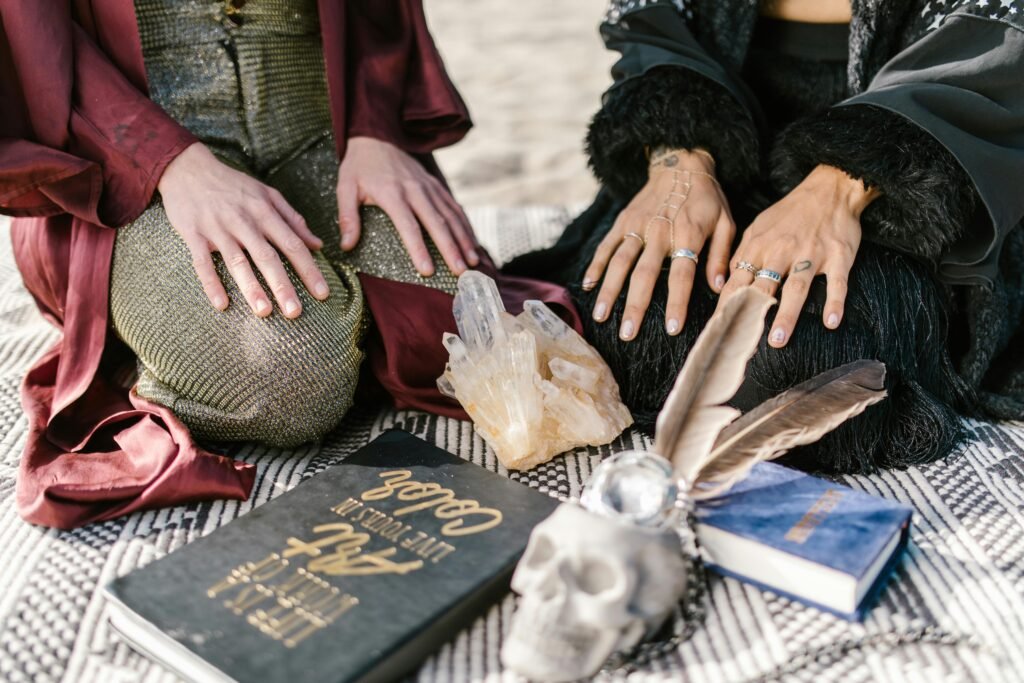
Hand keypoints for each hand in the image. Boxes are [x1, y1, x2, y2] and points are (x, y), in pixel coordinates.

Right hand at [158, 143, 328, 318]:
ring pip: (237, 262)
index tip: (322, 293)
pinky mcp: (193, 234)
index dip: (308, 270)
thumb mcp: (267, 194)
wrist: (188, 168)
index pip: (292, 244)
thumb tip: (317, 245)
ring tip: (264, 313)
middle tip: (295, 312)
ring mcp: (217, 228)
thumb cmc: (233, 184)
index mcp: (265, 211)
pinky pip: (202, 262)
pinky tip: (222, 305)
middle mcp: (243, 221)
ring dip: (251, 288)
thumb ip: (293, 219)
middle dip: (283, 286)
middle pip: (267, 257)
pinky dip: (211, 283)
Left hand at [337, 137, 477, 276]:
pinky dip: (465, 226)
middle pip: (437, 223)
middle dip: (450, 249)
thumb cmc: (360, 168)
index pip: (408, 225)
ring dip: (463, 240)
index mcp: (392, 193)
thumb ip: (347, 217)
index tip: (427, 270)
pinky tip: (472, 243)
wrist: (377, 137)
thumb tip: (347, 246)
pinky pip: (455, 208)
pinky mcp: (436, 186)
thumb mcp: (345, 188)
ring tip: (471, 263)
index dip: (418, 248)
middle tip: (459, 272)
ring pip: (451, 216)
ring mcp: (429, 187)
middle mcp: (415, 190)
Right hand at [583, 148, 734, 339]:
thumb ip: (721, 255)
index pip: (682, 275)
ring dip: (609, 291)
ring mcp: (638, 225)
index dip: (677, 303)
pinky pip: (607, 245)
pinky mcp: (623, 220)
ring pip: (620, 262)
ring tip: (601, 317)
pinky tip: (589, 286)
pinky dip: (596, 265)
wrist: (681, 161)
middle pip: (644, 274)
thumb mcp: (726, 222)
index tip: (672, 330)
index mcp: (688, 234)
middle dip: (635, 306)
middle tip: (627, 333)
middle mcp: (660, 232)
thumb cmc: (707, 198)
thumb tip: (718, 288)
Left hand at [718, 164, 879, 346]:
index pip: (737, 281)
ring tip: (779, 339)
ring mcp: (812, 254)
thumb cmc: (791, 213)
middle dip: (752, 314)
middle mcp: (782, 252)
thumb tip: (726, 282)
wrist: (830, 189)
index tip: (719, 329)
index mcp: (759, 247)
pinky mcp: (838, 255)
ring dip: (787, 314)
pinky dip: (835, 301)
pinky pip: (837, 282)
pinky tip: (832, 321)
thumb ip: (742, 255)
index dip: (727, 306)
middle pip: (764, 286)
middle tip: (743, 341)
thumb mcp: (758, 228)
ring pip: (796, 287)